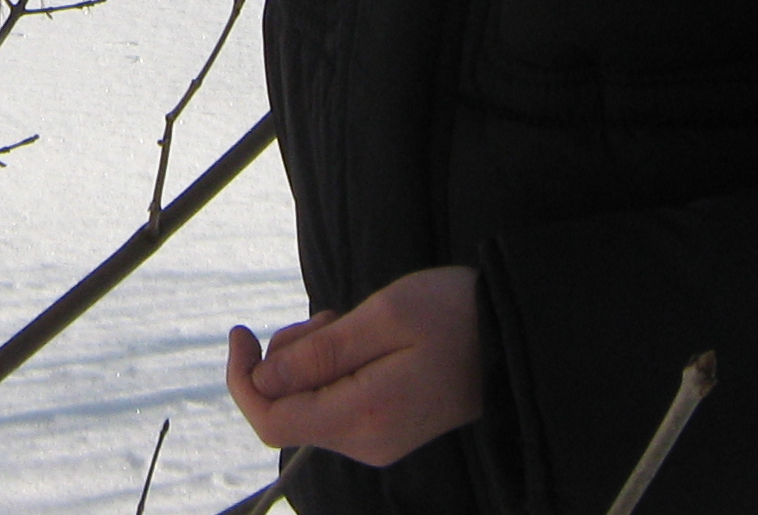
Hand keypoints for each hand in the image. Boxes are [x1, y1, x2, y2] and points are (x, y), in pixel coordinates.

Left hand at [225, 265, 483, 469]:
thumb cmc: (453, 315)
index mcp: (362, 416)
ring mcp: (377, 440)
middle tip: (326, 317)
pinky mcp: (386, 428)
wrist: (516, 336)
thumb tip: (262, 379)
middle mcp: (366, 442)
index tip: (242, 333)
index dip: (242, 377)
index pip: (272, 419)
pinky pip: (335, 402)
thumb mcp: (382, 317)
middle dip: (285, 358)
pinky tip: (361, 338)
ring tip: (348, 321)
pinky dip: (332, 367)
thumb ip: (319, 353)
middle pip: (287, 410)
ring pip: (309, 404)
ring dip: (310, 358)